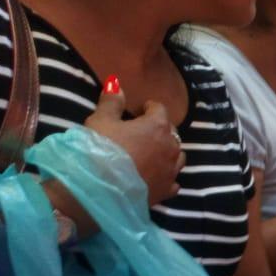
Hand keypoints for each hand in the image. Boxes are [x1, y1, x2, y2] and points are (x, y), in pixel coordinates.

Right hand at [84, 86, 182, 204]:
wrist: (99, 190)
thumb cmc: (99, 150)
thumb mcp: (101, 120)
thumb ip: (111, 102)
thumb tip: (116, 84)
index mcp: (157, 126)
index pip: (159, 109)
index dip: (149, 108)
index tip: (141, 109)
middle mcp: (170, 148)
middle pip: (171, 133)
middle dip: (160, 129)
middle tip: (144, 131)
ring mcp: (171, 171)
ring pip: (177, 157)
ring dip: (167, 152)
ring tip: (153, 152)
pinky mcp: (166, 191)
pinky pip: (173, 181)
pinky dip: (167, 177)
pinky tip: (158, 177)